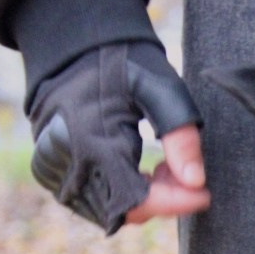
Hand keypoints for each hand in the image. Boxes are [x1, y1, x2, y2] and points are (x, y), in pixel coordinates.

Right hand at [30, 41, 210, 233]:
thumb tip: (196, 182)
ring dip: (142, 197)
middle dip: (161, 198)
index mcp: (91, 142)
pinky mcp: (50, 169)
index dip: (174, 202)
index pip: (136, 199)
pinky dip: (121, 192)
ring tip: (162, 165)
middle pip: (123, 210)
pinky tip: (141, 168)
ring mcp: (53, 168)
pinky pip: (91, 199)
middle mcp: (66, 162)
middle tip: (183, 171)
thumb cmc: (122, 60)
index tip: (204, 195)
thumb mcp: (161, 89)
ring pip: (107, 210)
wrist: (71, 43)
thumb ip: (181, 136)